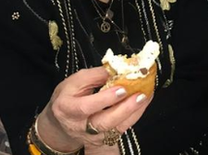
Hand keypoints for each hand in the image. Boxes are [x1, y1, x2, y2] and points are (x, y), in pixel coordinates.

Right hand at [37, 67, 151, 150]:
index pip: (86, 107)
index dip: (105, 99)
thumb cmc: (69, 95)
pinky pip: (122, 129)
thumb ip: (94, 75)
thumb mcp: (75, 80)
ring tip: (146, 96)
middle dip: (124, 109)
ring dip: (134, 112)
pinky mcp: (104, 138)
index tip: (121, 88)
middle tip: (139, 95)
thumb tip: (116, 69)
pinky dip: (135, 115)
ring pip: (115, 128)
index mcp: (68, 109)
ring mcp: (93, 136)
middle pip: (103, 123)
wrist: (61, 121)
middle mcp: (80, 126)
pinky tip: (144, 101)